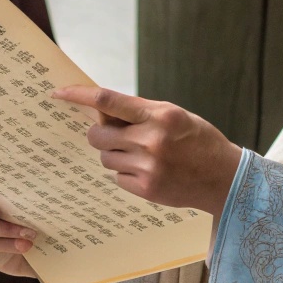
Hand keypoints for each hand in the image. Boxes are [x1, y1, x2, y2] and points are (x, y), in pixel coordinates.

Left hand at [56, 86, 241, 214]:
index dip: (78, 95)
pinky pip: (117, 177)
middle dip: (99, 133)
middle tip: (113, 134)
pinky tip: (148, 170)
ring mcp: (148, 167)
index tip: (58, 93)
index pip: (107, 100)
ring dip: (114, 153)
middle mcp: (151, 140)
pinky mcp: (146, 189)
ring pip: (105, 158)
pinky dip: (126, 172)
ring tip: (140, 154)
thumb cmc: (198, 139)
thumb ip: (139, 112)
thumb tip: (101, 110)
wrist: (224, 178)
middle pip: (97, 134)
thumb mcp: (173, 115)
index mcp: (159, 115)